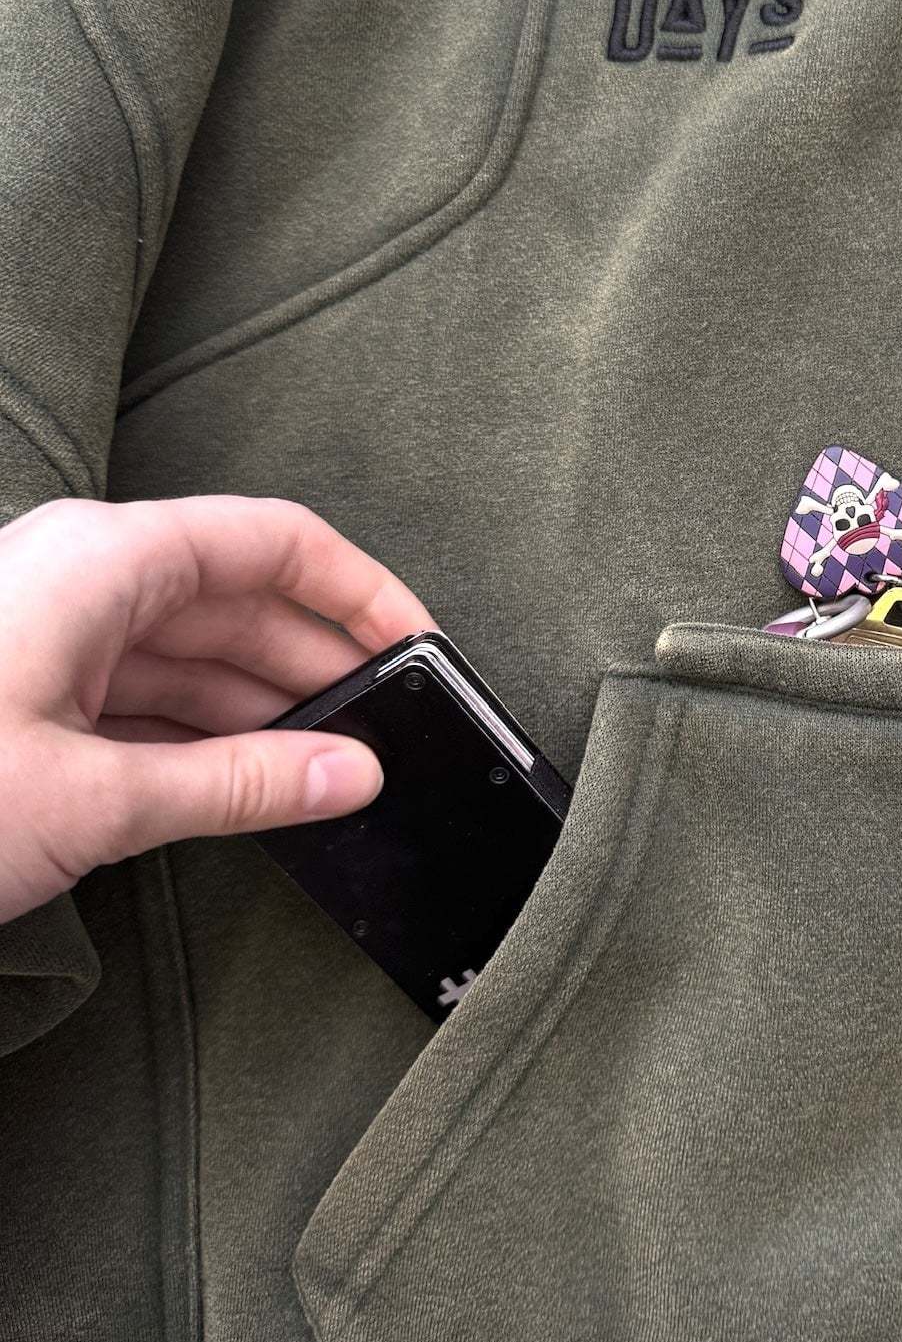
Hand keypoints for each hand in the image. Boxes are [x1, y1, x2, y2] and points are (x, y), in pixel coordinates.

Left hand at [0, 494, 438, 924]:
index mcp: (104, 559)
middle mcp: (81, 576)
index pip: (274, 543)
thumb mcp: (94, 798)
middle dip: (319, 668)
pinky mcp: (23, 693)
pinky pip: (139, 697)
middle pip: (238, 602)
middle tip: (388, 735)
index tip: (421, 648)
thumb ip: (237, 784)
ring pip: (190, 656)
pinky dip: (198, 740)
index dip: (361, 593)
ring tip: (329, 773)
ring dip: (261, 714)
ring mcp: (47, 633)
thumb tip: (349, 774)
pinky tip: (249, 786)